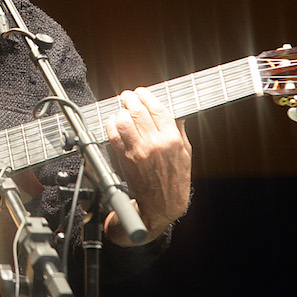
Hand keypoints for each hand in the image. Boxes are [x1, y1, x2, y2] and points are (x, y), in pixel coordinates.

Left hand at [104, 88, 191, 245]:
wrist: (162, 205)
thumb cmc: (175, 179)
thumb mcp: (185, 153)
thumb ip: (178, 130)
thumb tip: (173, 112)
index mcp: (172, 140)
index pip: (157, 109)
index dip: (146, 96)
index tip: (141, 92)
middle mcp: (155, 144)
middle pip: (138, 112)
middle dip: (130, 99)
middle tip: (127, 96)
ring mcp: (138, 152)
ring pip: (123, 121)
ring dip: (120, 112)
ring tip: (122, 110)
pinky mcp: (124, 159)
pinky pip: (113, 136)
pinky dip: (111, 125)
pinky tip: (113, 122)